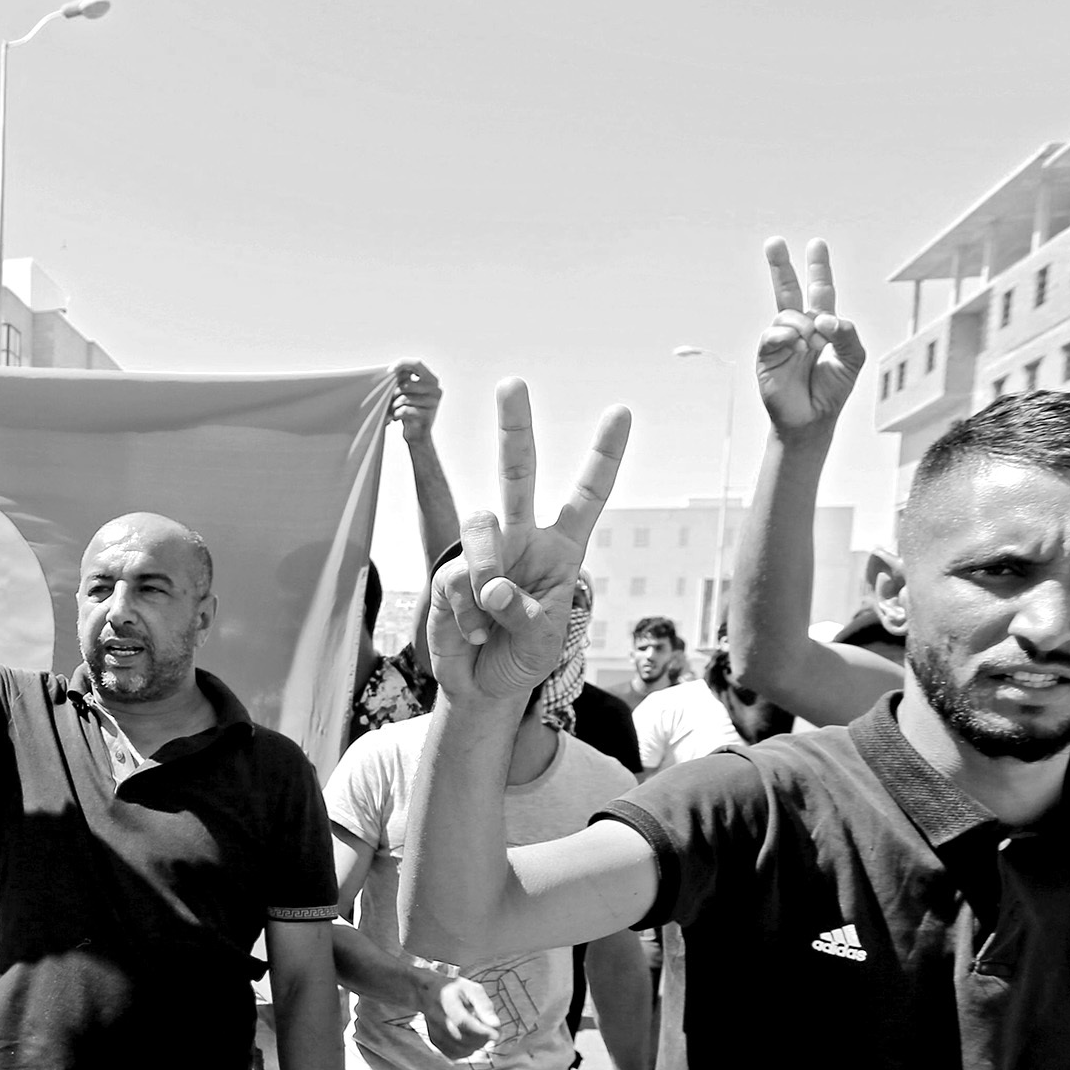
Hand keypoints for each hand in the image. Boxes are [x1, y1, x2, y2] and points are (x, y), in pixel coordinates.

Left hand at [390, 361, 442, 443]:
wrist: (418, 435)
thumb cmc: (410, 410)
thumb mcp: (409, 392)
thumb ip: (405, 379)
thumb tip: (393, 370)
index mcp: (432, 380)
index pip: (417, 363)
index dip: (402, 364)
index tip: (389, 371)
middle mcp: (436, 390)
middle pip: (407, 384)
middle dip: (394, 393)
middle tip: (391, 401)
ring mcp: (433, 404)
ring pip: (404, 399)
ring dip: (394, 406)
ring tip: (395, 410)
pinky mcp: (426, 416)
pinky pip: (403, 410)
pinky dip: (396, 415)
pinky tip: (397, 418)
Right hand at [419, 971, 499, 1058]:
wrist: (429, 992)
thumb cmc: (456, 990)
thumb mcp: (472, 989)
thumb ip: (484, 1006)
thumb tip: (495, 1026)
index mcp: (446, 1000)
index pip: (462, 1022)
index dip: (480, 1032)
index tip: (496, 1034)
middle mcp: (436, 1017)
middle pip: (461, 1038)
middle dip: (481, 1040)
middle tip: (492, 1033)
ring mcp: (433, 1030)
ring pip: (458, 1049)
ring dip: (475, 1047)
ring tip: (482, 1035)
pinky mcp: (434, 1041)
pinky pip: (453, 1054)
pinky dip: (466, 1052)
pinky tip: (472, 1042)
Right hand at [427, 381, 630, 703]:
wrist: (482, 686)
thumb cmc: (525, 659)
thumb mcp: (545, 644)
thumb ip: (526, 613)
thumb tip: (491, 585)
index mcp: (562, 548)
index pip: (586, 496)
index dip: (603, 455)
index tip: (619, 410)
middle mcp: (523, 538)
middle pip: (517, 473)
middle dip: (514, 427)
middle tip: (510, 383)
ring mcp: (483, 552)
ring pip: (480, 523)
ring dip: (487, 567)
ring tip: (490, 615)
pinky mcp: (450, 573)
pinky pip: (457, 576)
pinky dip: (467, 613)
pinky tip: (474, 633)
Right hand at [758, 238, 865, 444]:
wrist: (811, 420)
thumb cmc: (833, 390)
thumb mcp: (853, 357)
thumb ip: (847, 331)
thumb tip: (822, 318)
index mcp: (822, 325)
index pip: (820, 290)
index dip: (818, 268)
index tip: (816, 244)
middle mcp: (799, 329)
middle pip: (787, 290)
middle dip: (780, 266)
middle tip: (773, 241)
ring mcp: (781, 341)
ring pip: (786, 314)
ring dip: (803, 325)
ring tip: (811, 346)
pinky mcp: (766, 355)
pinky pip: (773, 333)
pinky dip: (788, 336)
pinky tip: (797, 347)